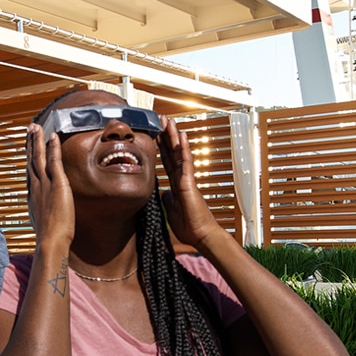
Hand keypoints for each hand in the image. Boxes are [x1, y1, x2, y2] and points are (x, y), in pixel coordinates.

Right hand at [25, 124, 75, 247]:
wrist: (50, 241)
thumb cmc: (49, 237)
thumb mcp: (43, 222)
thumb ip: (44, 213)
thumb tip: (45, 214)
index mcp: (32, 195)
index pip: (30, 171)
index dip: (29, 157)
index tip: (28, 147)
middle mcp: (35, 187)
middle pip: (31, 160)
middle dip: (30, 143)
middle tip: (29, 129)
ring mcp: (44, 184)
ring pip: (38, 157)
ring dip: (37, 140)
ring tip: (36, 127)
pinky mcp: (57, 184)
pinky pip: (53, 161)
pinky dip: (52, 147)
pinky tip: (52, 136)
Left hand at [160, 119, 225, 251]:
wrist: (200, 236)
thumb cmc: (189, 227)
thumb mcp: (171, 211)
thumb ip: (168, 200)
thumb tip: (163, 192)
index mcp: (175, 184)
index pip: (166, 161)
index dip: (160, 147)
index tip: (155, 134)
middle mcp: (181, 178)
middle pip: (171, 152)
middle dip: (165, 136)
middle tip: (161, 120)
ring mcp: (186, 179)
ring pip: (179, 153)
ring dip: (173, 136)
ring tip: (168, 121)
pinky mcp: (189, 183)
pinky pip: (185, 162)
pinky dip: (183, 149)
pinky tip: (181, 136)